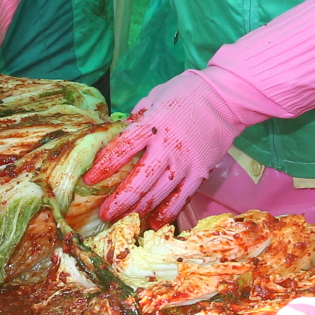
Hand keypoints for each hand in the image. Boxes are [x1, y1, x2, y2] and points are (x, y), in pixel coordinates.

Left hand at [82, 67, 249, 226]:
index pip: (122, 149)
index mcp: (152, 125)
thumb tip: (118, 135)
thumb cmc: (186, 93)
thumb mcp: (155, 97)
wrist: (226, 97)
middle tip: (104, 213)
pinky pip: (181, 197)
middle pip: (138, 180)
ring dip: (138, 210)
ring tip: (121, 220)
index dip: (104, 166)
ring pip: (157, 193)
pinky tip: (154, 222)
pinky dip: (167, 212)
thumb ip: (136, 119)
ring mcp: (185, 163)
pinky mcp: (200, 173)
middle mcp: (167, 147)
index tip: (89, 178)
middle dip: (119, 200)